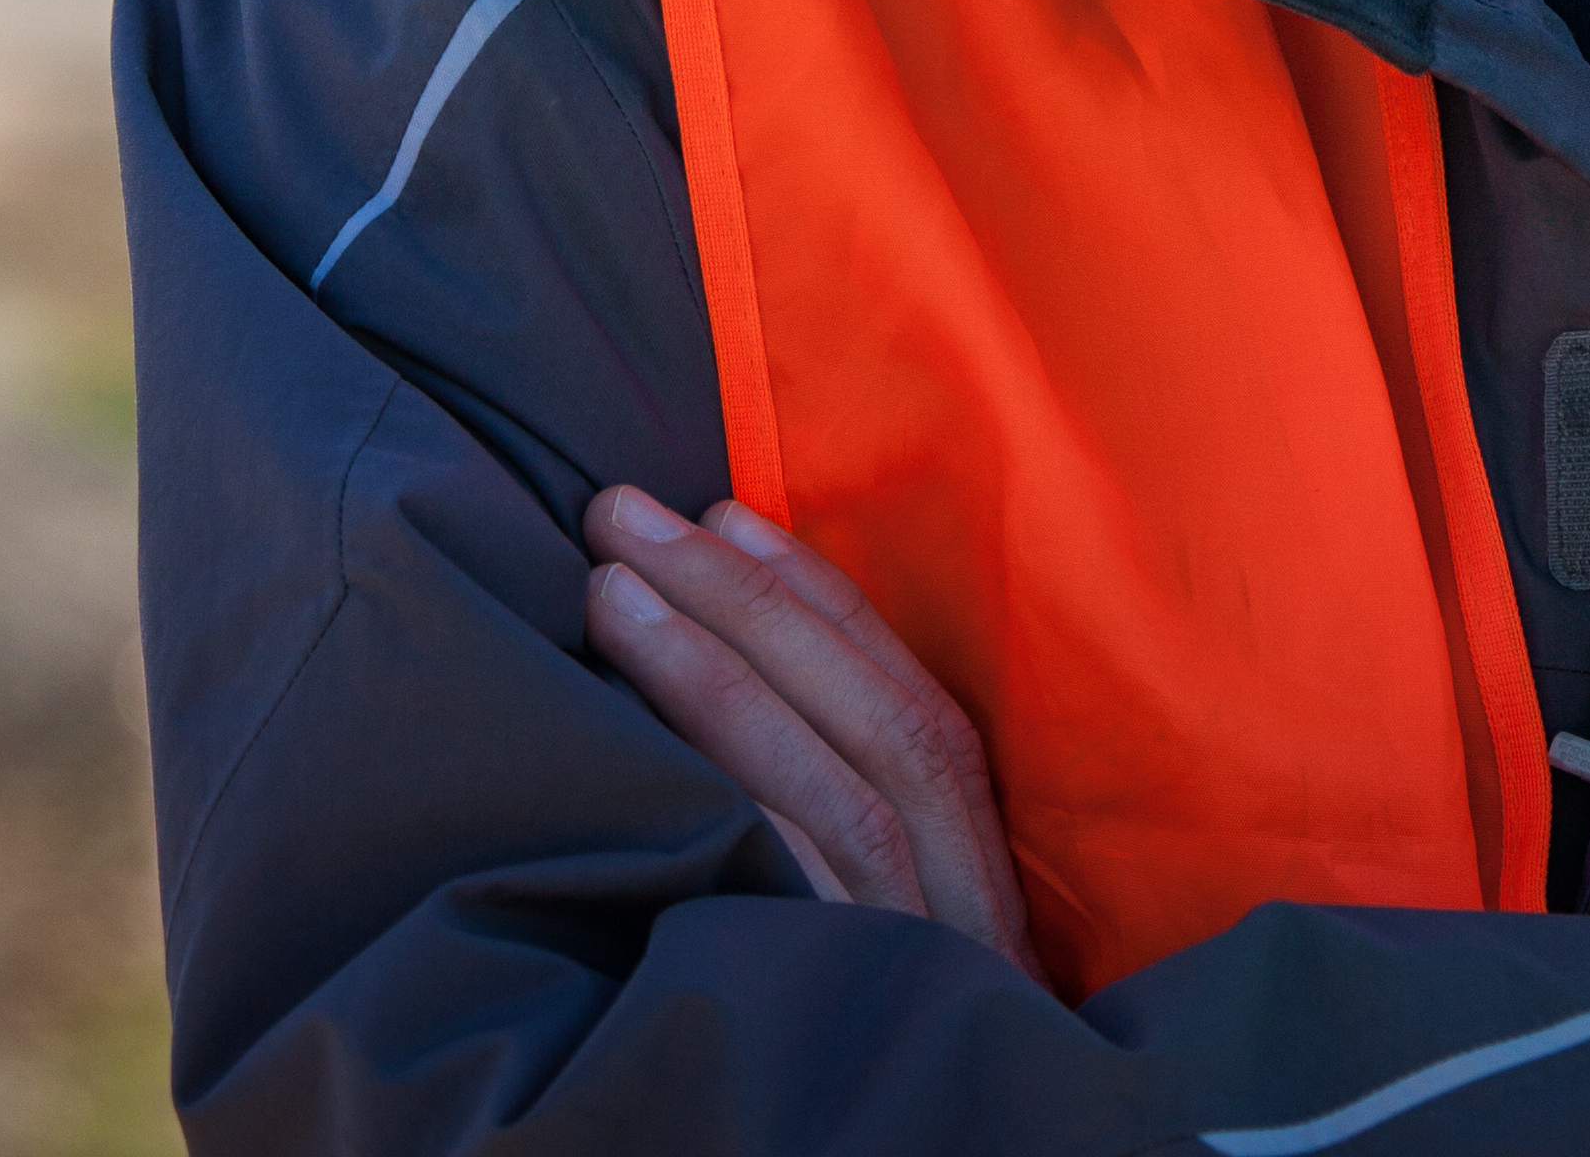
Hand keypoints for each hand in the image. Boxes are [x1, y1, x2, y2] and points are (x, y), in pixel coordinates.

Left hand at [581, 483, 1040, 979]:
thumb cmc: (855, 1075)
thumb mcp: (875, 942)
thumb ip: (828, 827)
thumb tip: (714, 681)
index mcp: (980, 881)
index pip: (918, 711)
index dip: (823, 603)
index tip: (724, 514)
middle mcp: (970, 916)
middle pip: (883, 733)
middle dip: (749, 606)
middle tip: (622, 519)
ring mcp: (923, 975)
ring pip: (843, 803)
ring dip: (720, 682)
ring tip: (609, 594)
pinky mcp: (859, 1028)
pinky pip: (797, 904)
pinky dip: (735, 818)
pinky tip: (638, 760)